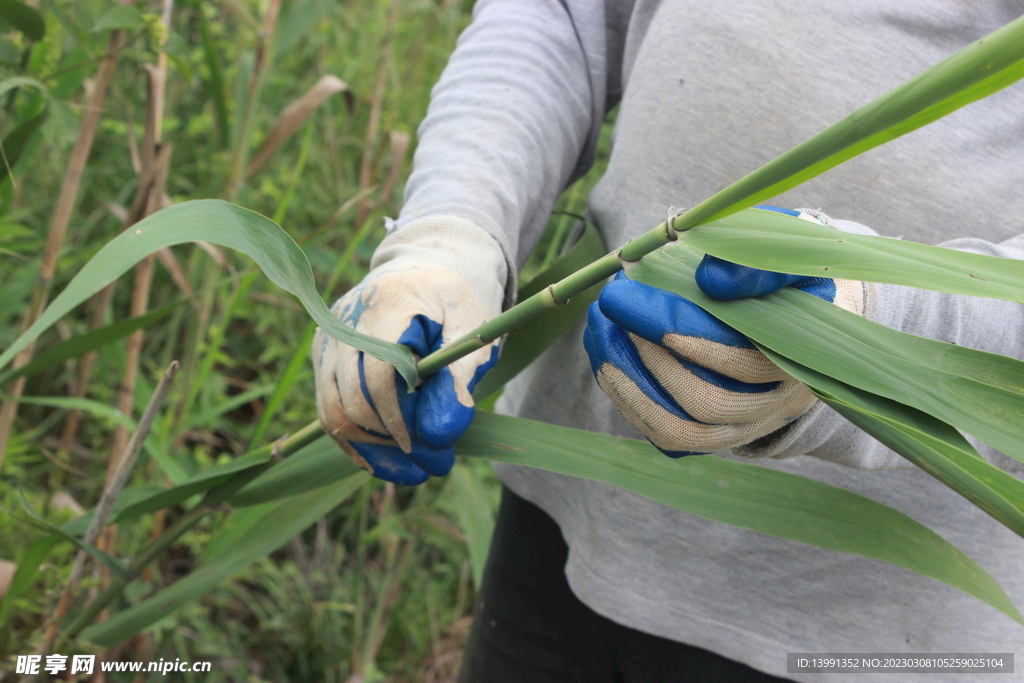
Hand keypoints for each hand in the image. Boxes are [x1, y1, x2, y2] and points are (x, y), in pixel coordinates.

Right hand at [313, 219, 504, 484]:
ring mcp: (329, 339)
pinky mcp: (324, 356)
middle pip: (350, 400)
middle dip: (391, 443)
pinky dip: (354, 441)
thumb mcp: (475, 334)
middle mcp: (345, 320)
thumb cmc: (459, 301)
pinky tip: (384, 463)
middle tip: (435, 467)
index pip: (378, 376)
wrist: (431, 267)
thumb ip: (459, 379)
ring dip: (372, 451)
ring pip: (332, 411)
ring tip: (414, 473)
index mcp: (386, 304)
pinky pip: (328, 409)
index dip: (399, 420)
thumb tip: (439, 434)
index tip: (431, 449)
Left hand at [583, 207, 864, 455]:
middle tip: (608, 309)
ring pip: (683, 430)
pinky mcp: (720, 434)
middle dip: (649, 360)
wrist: (808, 313)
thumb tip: (708, 282)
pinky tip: (607, 362)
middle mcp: (780, 403)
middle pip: (708, 404)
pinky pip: (672, 437)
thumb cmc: (791, 276)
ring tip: (600, 335)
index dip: (696, 341)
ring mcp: (748, 425)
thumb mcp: (789, 255)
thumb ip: (759, 264)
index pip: (747, 363)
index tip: (645, 307)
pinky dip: (632, 403)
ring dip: (631, 387)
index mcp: (805, 358)